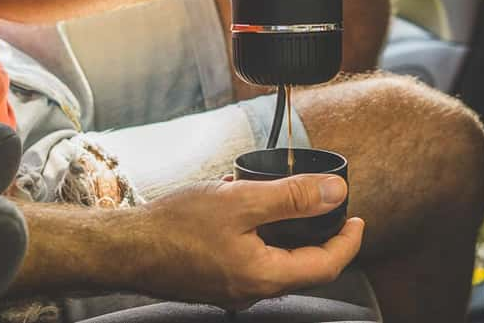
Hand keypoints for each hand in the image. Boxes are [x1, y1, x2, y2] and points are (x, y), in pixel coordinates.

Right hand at [120, 175, 364, 309]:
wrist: (125, 248)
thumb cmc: (175, 227)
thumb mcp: (242, 202)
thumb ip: (293, 198)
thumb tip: (334, 193)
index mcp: (264, 276)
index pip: (326, 265)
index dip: (348, 242)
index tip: (358, 220)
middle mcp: (252, 290)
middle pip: (305, 267)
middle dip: (323, 238)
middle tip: (331, 211)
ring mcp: (234, 289)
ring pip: (278, 262)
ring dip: (288, 233)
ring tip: (284, 199)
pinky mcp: (218, 281)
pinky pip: (253, 260)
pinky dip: (261, 236)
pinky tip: (245, 208)